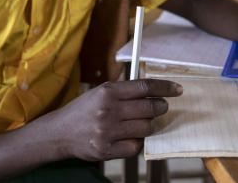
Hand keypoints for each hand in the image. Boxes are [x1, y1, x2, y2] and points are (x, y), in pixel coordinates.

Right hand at [51, 79, 182, 160]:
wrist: (59, 133)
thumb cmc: (83, 111)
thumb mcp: (99, 93)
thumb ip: (123, 91)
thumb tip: (152, 90)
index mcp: (108, 92)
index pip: (144, 87)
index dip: (164, 88)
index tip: (178, 90)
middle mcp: (108, 110)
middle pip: (150, 108)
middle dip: (160, 108)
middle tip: (160, 108)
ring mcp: (108, 131)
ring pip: (146, 128)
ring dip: (148, 126)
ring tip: (139, 123)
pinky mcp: (107, 150)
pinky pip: (135, 147)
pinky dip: (136, 142)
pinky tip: (128, 137)